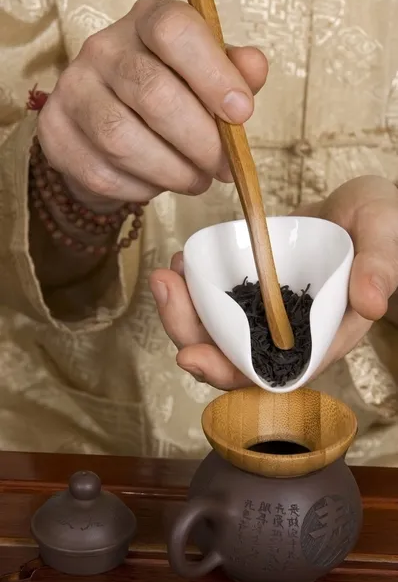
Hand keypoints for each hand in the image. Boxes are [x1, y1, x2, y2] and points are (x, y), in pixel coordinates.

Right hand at [37, 0, 267, 208]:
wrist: (108, 126)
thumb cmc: (168, 96)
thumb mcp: (206, 78)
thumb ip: (233, 73)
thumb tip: (254, 69)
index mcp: (146, 22)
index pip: (174, 31)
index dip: (213, 75)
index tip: (241, 114)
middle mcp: (102, 49)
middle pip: (151, 94)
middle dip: (200, 141)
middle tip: (223, 167)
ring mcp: (73, 91)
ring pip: (122, 139)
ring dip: (171, 171)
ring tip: (197, 180)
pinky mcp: (55, 134)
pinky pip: (102, 173)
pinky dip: (140, 188)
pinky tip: (157, 185)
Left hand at [150, 175, 397, 388]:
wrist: (361, 209)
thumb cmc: (384, 223)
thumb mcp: (386, 237)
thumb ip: (380, 267)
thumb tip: (371, 303)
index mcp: (322, 337)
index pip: (272, 372)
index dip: (229, 373)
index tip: (189, 356)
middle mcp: (289, 333)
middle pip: (232, 354)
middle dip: (190, 333)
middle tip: (163, 289)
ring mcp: (268, 311)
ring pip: (218, 329)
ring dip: (184, 310)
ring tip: (165, 275)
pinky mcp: (254, 288)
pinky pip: (219, 299)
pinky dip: (194, 288)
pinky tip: (181, 263)